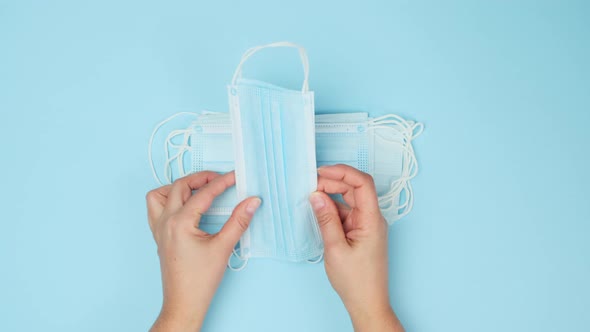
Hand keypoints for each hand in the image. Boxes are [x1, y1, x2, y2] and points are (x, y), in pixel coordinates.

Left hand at [146, 171, 260, 331]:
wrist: (184, 303)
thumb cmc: (200, 280)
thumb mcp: (223, 247)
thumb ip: (239, 221)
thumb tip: (252, 202)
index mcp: (180, 222)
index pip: (203, 193)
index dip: (222, 182)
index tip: (235, 177)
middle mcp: (165, 222)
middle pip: (179, 186)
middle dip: (200, 178)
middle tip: (219, 179)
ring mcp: (159, 229)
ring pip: (160, 194)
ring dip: (178, 187)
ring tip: (197, 190)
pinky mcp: (159, 236)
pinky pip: (156, 209)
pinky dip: (168, 200)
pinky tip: (184, 206)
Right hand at [310, 164, 403, 331]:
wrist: (367, 303)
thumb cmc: (356, 281)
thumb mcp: (335, 248)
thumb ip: (326, 219)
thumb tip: (316, 195)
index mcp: (372, 220)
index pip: (362, 184)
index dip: (343, 172)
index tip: (321, 172)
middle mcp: (372, 219)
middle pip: (355, 189)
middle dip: (333, 182)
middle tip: (310, 184)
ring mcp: (367, 225)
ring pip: (349, 200)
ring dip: (331, 196)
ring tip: (310, 197)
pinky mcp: (360, 232)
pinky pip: (346, 213)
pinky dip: (332, 209)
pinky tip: (318, 211)